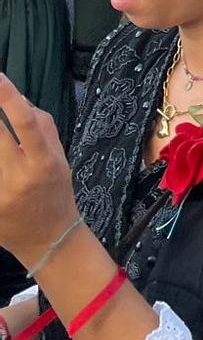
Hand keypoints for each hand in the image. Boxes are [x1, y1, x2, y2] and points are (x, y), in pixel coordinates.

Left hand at [0, 76, 80, 269]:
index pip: (28, 124)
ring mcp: (0, 194)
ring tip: (4, 152)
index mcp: (44, 162)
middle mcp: (20, 178)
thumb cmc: (56, 193)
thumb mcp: (60, 159)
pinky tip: (1, 164)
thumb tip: (18, 99)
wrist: (48, 240)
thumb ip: (43, 128)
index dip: (10, 98)